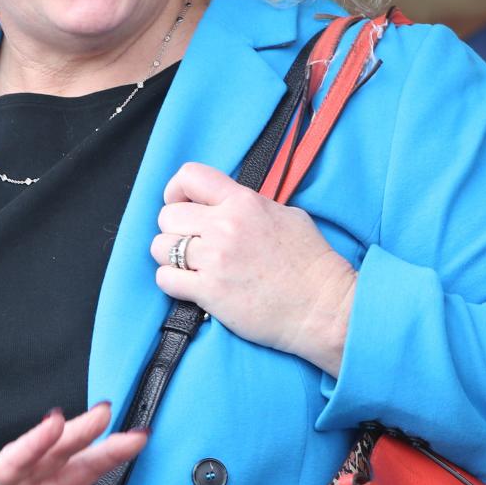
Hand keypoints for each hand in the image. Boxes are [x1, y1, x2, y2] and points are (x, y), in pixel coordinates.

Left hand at [150, 162, 356, 374]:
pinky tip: (192, 286)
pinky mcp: (210, 292)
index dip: (177, 190)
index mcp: (244, 202)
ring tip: (192, 266)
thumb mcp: (287, 215)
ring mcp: (215, 259)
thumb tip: (229, 204)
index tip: (182, 204)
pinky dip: (173, 283)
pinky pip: (165, 279)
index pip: (190, 176)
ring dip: (172, 257)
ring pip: (160, 247)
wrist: (325, 308)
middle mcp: (225, 226)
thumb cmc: (313, 265)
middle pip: (167, 215)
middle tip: (192, 243)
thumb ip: (251, 205)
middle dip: (175, 229)